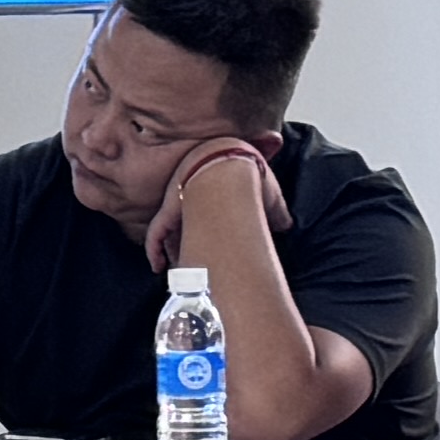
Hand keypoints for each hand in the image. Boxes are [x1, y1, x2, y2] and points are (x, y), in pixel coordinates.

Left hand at [144, 137, 280, 270]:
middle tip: (195, 265)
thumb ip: (276, 213)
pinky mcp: (166, 213)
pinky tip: (157, 265)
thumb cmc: (251, 177)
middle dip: (190, 244)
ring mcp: (176, 204)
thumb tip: (285, 224)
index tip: (216, 246)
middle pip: (188, 224)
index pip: (210, 212)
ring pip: (171, 233)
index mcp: (217, 189)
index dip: (212, 228)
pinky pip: (155, 236)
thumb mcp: (271, 197)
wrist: (230, 167)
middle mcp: (192, 196)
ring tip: (180, 272)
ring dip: (174, 252)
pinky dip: (154, 252)